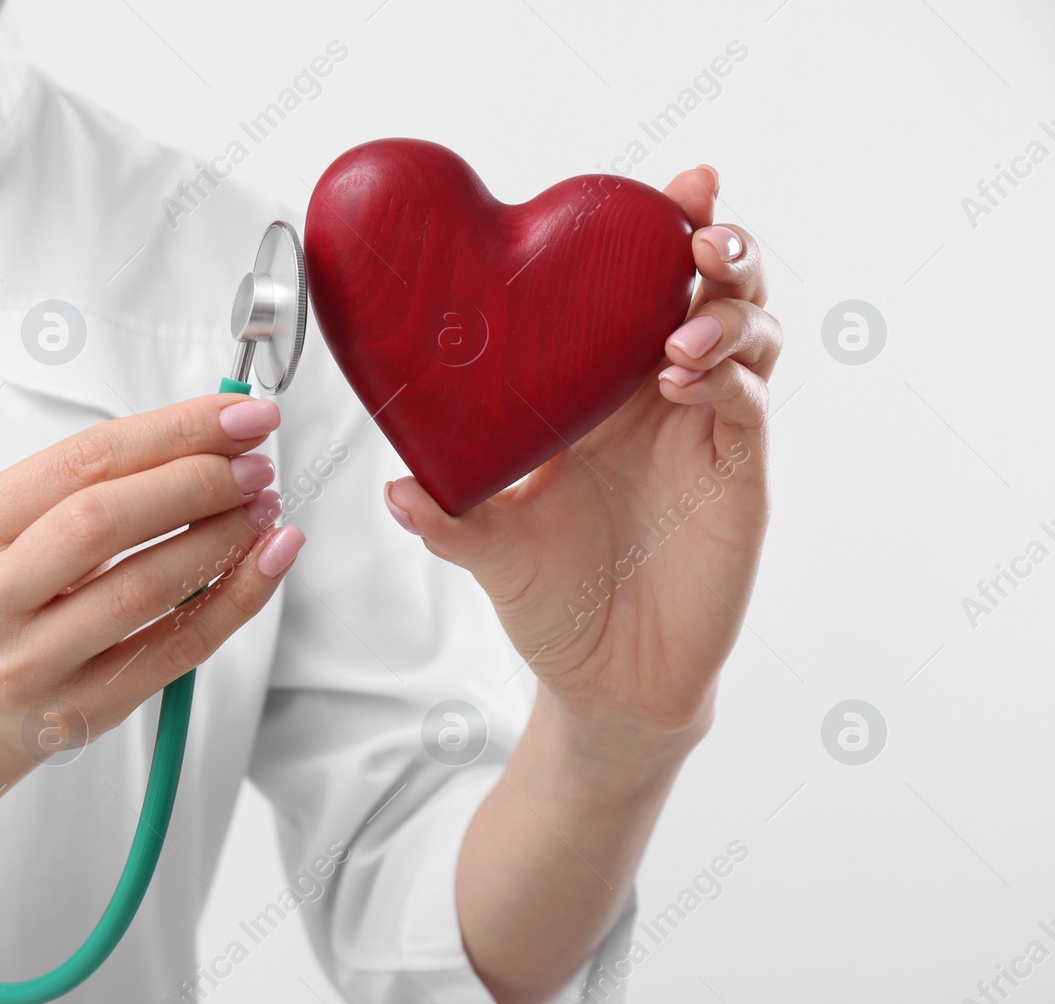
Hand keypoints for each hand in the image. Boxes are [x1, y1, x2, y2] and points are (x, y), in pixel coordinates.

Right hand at [0, 394, 304, 774]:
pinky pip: (178, 647)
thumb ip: (88, 481)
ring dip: (222, 538)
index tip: (240, 415)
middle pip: (105, 519)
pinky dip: (236, 598)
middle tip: (255, 465)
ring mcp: (29, 662)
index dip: (174, 430)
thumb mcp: (2, 527)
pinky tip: (268, 561)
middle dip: (198, 481)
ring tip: (263, 509)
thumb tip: (210, 437)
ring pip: (144, 587)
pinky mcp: (81, 710)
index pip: (82, 460)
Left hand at [385, 165, 778, 761]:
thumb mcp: (490, 551)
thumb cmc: (552, 600)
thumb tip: (393, 488)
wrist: (603, 679)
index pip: (639, 289)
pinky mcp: (738, 476)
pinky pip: (749, 406)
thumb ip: (449, 518)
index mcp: (600, 392)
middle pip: (714, 292)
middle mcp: (659, 400)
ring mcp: (708, 433)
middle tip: (696, 227)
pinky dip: (726, 381)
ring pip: (750, 336)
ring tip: (678, 330)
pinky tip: (682, 382)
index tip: (669, 184)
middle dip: (719, 244)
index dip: (661, 230)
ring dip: (725, 311)